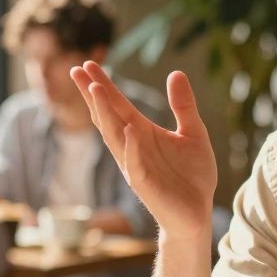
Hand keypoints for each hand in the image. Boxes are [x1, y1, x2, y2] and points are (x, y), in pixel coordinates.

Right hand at [70, 62, 216, 238]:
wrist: (198, 213)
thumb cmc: (192, 176)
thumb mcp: (194, 132)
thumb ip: (183, 105)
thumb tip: (175, 73)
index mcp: (142, 132)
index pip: (118, 104)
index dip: (103, 84)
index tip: (86, 63)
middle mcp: (132, 146)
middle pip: (107, 116)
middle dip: (93, 94)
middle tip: (77, 70)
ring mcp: (135, 165)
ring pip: (115, 137)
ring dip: (105, 114)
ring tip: (96, 89)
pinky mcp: (145, 184)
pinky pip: (135, 164)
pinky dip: (132, 147)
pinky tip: (130, 130)